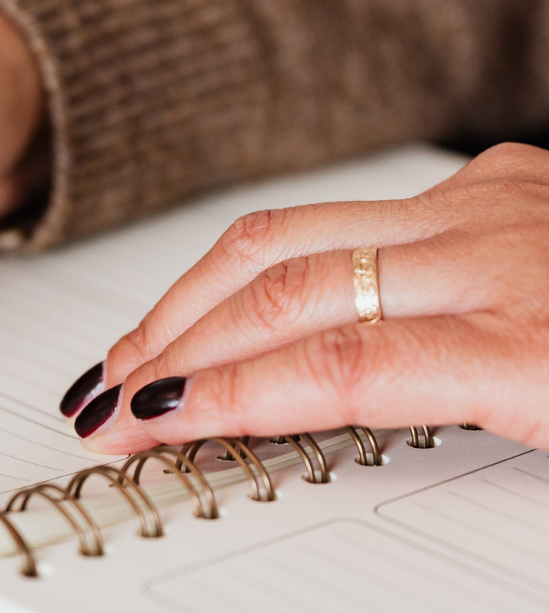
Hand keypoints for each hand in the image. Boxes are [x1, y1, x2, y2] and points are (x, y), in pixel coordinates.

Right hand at [61, 143, 548, 452]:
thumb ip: (463, 428)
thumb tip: (330, 432)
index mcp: (540, 340)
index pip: (336, 367)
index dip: (224, 396)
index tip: (151, 425)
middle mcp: (497, 248)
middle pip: (287, 289)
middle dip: (175, 344)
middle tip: (107, 392)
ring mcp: (482, 201)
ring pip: (289, 233)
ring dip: (193, 294)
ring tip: (136, 344)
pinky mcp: (480, 180)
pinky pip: (337, 211)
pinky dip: (258, 259)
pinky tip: (220, 293)